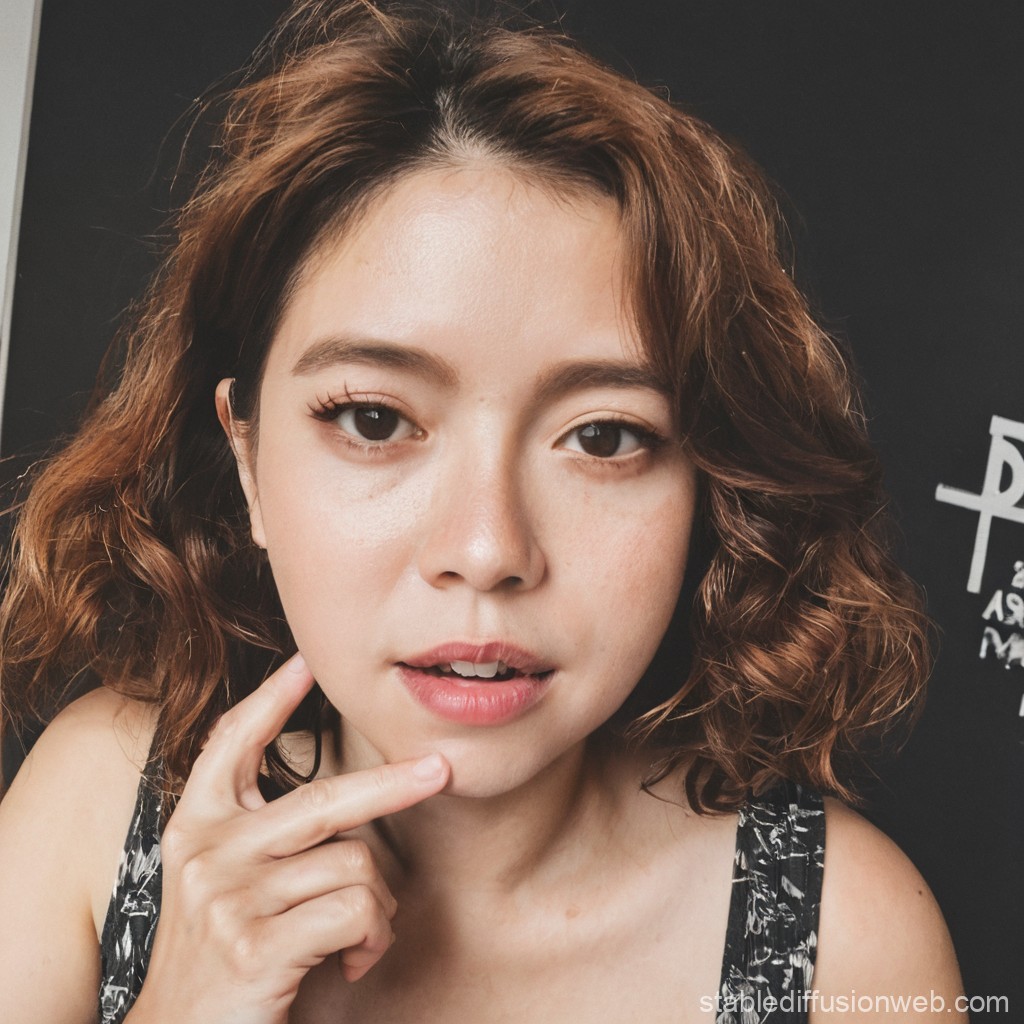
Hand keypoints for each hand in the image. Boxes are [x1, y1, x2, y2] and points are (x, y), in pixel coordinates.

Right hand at [127, 653, 448, 1023]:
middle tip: (439, 771)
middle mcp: (208, 851)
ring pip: (354, 865)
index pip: (231, 743)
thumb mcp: (225, 883)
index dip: (270, 699)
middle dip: (392, 785)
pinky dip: (373, 938)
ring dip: (377, 906)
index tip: (306, 663)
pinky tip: (353, 960)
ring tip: (359, 936)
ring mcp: (229, 897)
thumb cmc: (220, 957)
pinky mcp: (256, 946)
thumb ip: (263, 834)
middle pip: (324, 799)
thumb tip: (352, 801)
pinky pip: (356, 912)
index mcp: (196, 825)